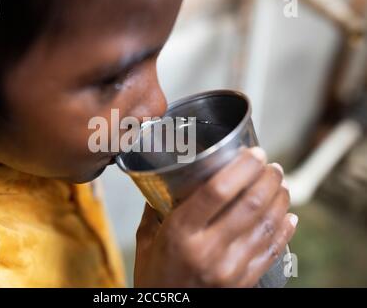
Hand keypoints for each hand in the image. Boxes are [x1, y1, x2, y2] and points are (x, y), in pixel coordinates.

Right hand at [134, 147, 297, 286]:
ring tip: (280, 185)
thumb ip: (155, 209)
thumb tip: (167, 182)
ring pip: (268, 225)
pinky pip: (273, 251)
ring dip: (280, 199)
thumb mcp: (146, 240)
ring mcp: (230, 269)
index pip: (217, 191)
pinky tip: (288, 215)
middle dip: (267, 178)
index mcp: (180, 234)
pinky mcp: (244, 283)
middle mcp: (208, 250)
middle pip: (250, 204)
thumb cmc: (154, 277)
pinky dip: (285, 229)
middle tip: (270, 166)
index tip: (253, 153)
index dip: (241, 167)